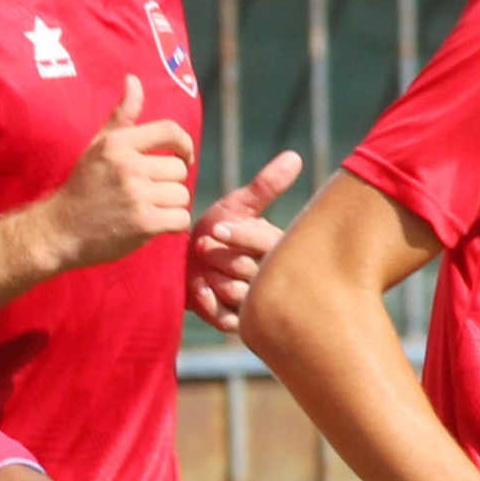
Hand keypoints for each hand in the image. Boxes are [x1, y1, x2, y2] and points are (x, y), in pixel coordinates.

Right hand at [52, 76, 194, 270]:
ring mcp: (136, 195)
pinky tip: (156, 225)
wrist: (60, 231)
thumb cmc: (83, 186)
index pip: (170, 131)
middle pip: (179, 168)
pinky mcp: (144, 223)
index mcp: (118, 143)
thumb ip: (122, 115)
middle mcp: (128, 165)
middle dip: (170, 182)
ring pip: (182, 195)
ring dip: (172, 205)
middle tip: (151, 193)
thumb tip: (134, 80)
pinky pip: (180, 218)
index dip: (185, 144)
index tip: (183, 157)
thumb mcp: (98, 146)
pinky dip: (173, 224)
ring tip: (150, 209)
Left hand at [186, 149, 303, 331]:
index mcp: (278, 248)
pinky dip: (209, 303)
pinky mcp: (236, 323)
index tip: (217, 228)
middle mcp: (272, 278)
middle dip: (221, 257)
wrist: (184, 261)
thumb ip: (265, 186)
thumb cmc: (216, 229)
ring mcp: (255, 304)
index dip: (242, 237)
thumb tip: (294, 156)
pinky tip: (198, 288)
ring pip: (239, 295)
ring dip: (213, 278)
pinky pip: (227, 320)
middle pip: (251, 272)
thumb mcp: (238, 206)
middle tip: (202, 245)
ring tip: (199, 267)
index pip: (268, 245)